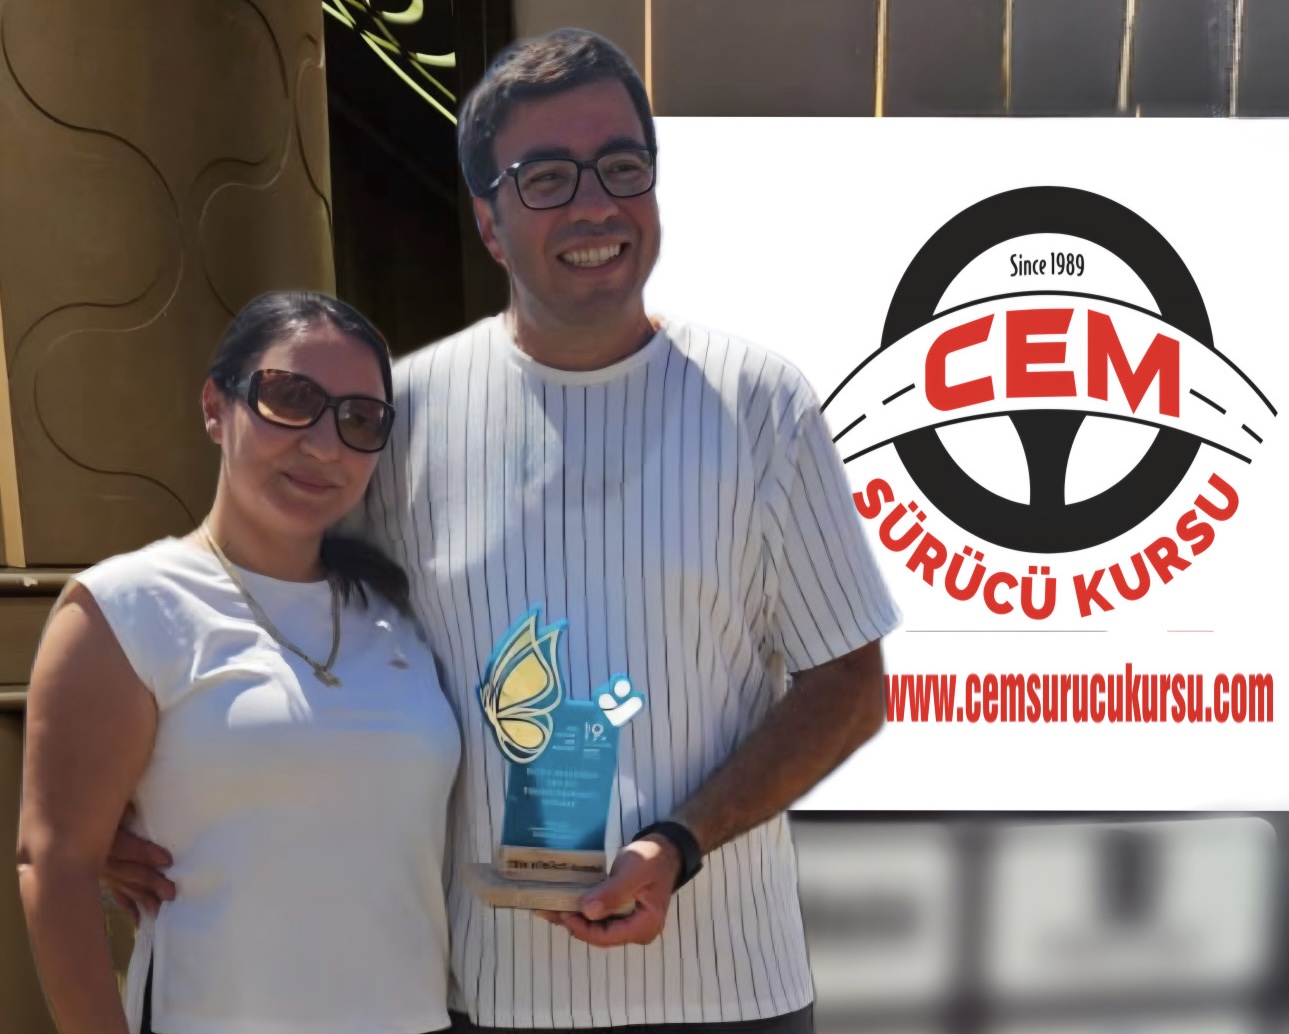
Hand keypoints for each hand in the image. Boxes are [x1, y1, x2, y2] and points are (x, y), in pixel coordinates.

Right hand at [101, 804, 174, 924]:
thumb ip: (120, 810)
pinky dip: (128, 907)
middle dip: (149, 882)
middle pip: (126, 871)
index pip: (124, 847)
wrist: (70, 825)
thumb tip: (132, 813)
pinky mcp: (104, 879)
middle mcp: (100, 859)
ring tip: (160, 911)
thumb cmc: (98, 808)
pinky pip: (117, 895)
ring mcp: (102, 872)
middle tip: (171, 893)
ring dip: (142, 898)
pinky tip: (140, 920)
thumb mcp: (110, 805)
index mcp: (103, 837)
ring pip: (123, 887)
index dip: (144, 853)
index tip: (167, 860)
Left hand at [537, 835, 680, 946]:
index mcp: (644, 927)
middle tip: (547, 909)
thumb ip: (612, 893)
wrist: (665, 850)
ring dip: (574, 918)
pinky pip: (599, 918)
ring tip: (549, 908)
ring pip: (596, 928)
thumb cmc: (651, 859)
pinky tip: (565, 904)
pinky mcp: (622, 915)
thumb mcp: (633, 872)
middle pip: (599, 935)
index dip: (582, 928)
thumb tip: (587, 912)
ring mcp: (629, 925)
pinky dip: (582, 912)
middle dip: (573, 924)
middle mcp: (636, 932)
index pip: (606, 937)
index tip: (562, 913)